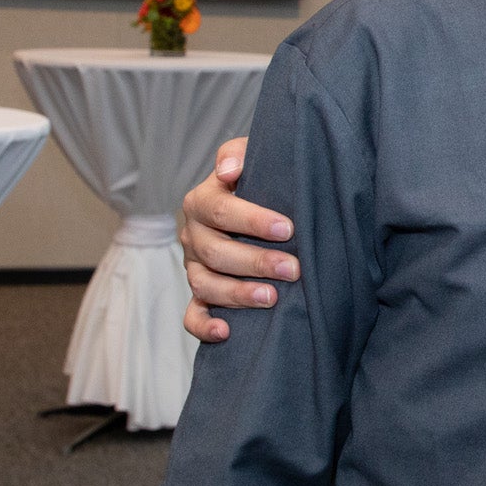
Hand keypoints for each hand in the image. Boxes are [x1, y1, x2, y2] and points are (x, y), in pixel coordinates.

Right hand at [179, 137, 297, 342]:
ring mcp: (194, 267)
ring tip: (271, 298)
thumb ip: (237, 154)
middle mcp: (193, 235)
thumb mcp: (252, 157)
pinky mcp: (200, 294)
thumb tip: (228, 170)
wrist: (257, 204)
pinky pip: (192, 315)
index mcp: (202, 201)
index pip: (219, 210)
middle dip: (255, 262)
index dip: (252, 220)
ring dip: (237, 294)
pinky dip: (204, 326)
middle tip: (293, 269)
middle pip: (215, 252)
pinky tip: (226, 332)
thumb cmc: (257, 181)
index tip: (287, 228)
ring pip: (204, 285)